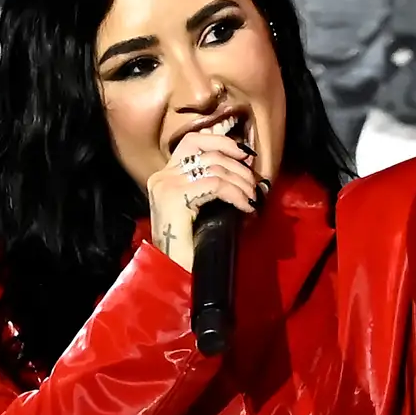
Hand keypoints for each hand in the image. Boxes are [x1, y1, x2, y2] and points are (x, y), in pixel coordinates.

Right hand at [143, 114, 265, 267]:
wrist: (173, 272)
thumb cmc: (189, 246)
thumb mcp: (199, 207)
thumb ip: (210, 183)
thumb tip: (243, 163)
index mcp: (164, 177)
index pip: (193, 141)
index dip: (222, 142)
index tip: (244, 154)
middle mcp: (162, 177)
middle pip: (207, 152)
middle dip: (238, 166)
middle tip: (253, 184)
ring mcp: (167, 185)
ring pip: (215, 167)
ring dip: (240, 181)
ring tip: (251, 197)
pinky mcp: (176, 197)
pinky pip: (216, 184)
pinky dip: (236, 193)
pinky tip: (245, 206)